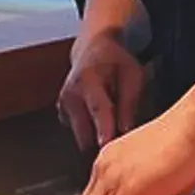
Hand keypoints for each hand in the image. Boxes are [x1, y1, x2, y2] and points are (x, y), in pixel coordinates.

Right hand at [58, 30, 145, 150]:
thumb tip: (126, 130)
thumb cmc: (115, 60)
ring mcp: (63, 104)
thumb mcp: (132, 75)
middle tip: (123, 137)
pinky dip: (91, 129)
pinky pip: (79, 132)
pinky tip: (99, 115)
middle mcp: (70, 94)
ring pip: (82, 136)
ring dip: (98, 134)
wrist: (93, 48)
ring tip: (112, 116)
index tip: (107, 145)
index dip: (103, 128)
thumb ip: (129, 102)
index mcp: (88, 79)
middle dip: (103, 140)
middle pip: (85, 131)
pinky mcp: (62, 113)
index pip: (97, 109)